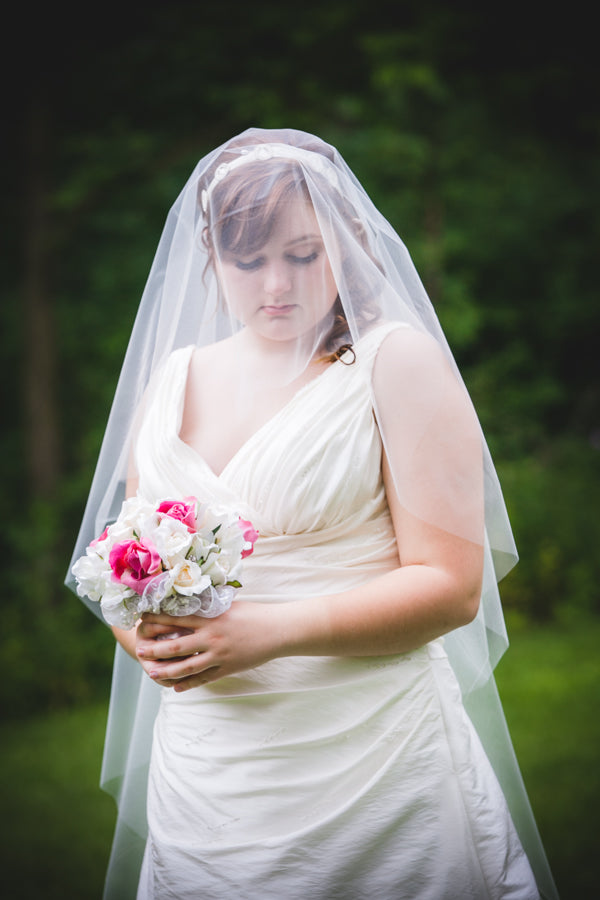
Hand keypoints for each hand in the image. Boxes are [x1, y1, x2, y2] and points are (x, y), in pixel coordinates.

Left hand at [135, 602, 280, 691]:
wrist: (278, 630)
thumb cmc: (255, 614)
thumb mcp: (229, 606)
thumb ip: (210, 608)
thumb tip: (192, 603)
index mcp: (210, 619)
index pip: (177, 620)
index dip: (157, 621)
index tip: (142, 620)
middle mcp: (211, 638)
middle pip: (176, 646)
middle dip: (155, 649)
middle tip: (139, 650)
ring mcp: (219, 655)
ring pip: (187, 667)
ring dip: (167, 671)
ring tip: (151, 672)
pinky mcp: (228, 668)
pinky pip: (204, 678)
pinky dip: (189, 684)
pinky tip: (176, 688)